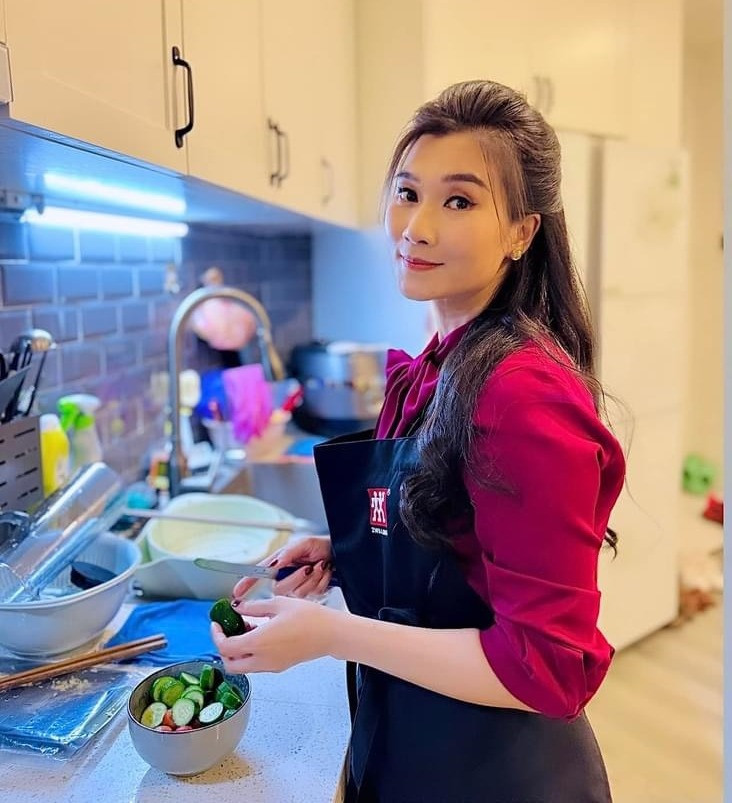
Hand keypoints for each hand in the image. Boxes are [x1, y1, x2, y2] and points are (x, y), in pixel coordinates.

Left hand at [210, 596, 343, 672]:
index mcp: (258, 642)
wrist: (330, 633)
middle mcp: (262, 659)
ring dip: (237, 652)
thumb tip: (239, 607)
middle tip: (226, 631)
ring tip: (245, 630)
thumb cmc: (309, 618)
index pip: (226, 646)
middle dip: (223, 649)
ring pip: (243, 667)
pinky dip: (250, 654)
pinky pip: (256, 665)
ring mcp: (271, 666)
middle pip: (230, 665)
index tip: (217, 623)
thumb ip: (254, 607)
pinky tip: (259, 636)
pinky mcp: (279, 666)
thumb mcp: (278, 604)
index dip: (217, 635)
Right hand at [232, 535, 332, 600]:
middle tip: (309, 567)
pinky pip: (311, 594)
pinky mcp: (310, 595)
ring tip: (320, 567)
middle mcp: (286, 577)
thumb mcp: (305, 543)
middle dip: (297, 578)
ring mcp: (298, 588)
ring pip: (297, 594)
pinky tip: (324, 574)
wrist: (339, 555)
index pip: (259, 575)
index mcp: (280, 564)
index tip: (238, 593)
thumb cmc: (322, 546)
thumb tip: (276, 563)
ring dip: (313, 578)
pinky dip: (321, 582)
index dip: (247, 584)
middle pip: (280, 589)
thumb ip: (289, 553)